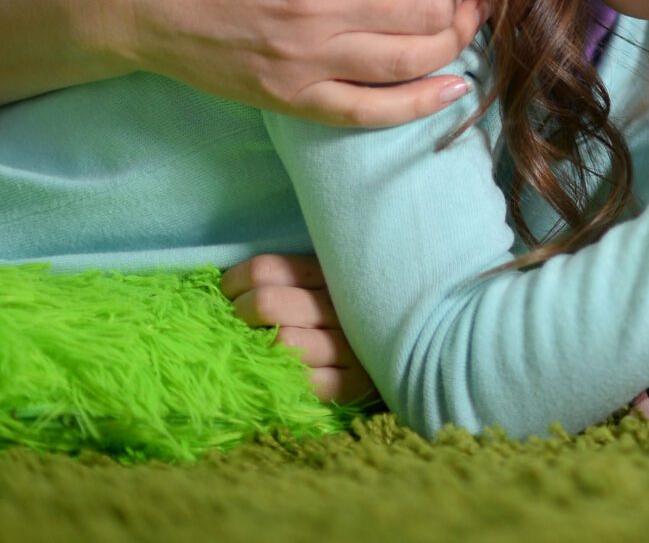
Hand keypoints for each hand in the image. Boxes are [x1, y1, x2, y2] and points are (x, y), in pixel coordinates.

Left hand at [221, 254, 377, 404]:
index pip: (266, 270)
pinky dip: (282, 380)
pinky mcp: (355, 384)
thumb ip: (290, 281)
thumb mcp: (327, 285)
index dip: (235, 283)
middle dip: (239, 316)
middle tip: (240, 326)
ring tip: (256, 353)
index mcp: (333, 275)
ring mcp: (352, 346)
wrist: (415, 354)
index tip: (230, 296)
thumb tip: (228, 285)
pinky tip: (279, 376)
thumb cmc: (349, 319)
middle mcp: (343, 307)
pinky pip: (304, 382)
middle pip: (266, 303)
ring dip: (256, 351)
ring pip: (282, 341)